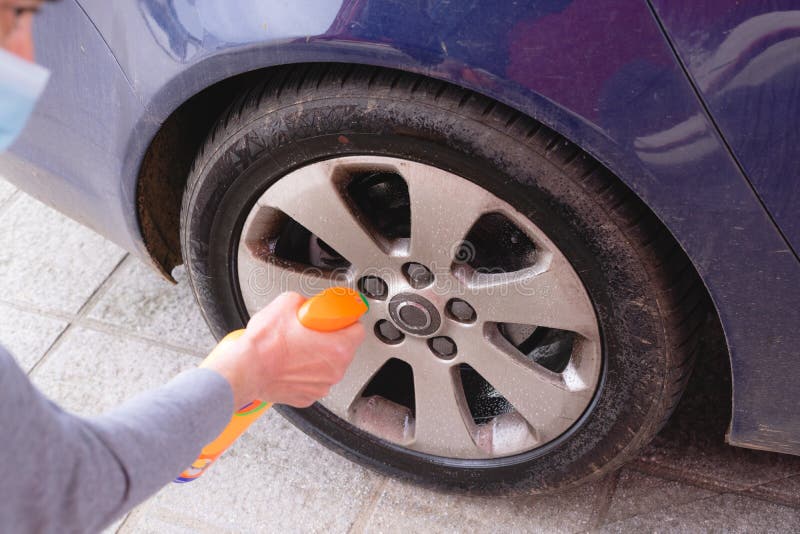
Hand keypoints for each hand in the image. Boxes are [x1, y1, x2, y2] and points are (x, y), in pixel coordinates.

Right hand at [202, 292, 365, 408]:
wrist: (245, 370)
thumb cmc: (265, 345)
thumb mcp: (287, 303)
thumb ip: (305, 302)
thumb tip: (304, 304)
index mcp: (337, 347)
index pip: (358, 330)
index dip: (347, 321)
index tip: (339, 318)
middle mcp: (334, 370)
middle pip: (344, 349)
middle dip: (330, 338)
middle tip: (311, 331)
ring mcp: (321, 386)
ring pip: (328, 366)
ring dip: (317, 357)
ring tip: (296, 348)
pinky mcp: (307, 396)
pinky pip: (313, 380)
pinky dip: (305, 373)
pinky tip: (290, 364)